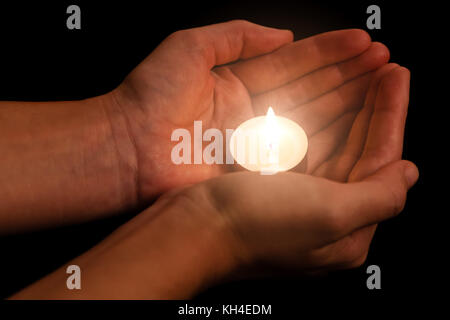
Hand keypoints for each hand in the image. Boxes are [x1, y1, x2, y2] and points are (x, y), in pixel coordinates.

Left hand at [106, 20, 388, 202]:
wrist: (126, 148)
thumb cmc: (149, 96)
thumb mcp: (191, 46)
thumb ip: (237, 36)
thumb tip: (282, 35)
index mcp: (238, 82)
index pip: (293, 64)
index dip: (328, 52)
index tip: (363, 43)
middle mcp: (252, 112)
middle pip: (309, 90)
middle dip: (347, 76)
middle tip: (385, 63)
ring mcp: (255, 142)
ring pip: (310, 120)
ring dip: (346, 104)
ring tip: (382, 87)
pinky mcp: (254, 169)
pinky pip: (296, 154)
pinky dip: (326, 142)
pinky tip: (357, 128)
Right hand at [162, 64, 414, 275]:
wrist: (194, 229)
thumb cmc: (255, 226)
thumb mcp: (331, 215)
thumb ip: (380, 195)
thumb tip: (408, 174)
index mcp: (347, 229)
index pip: (382, 162)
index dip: (391, 115)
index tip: (397, 74)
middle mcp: (327, 215)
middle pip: (361, 151)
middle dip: (375, 107)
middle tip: (385, 67)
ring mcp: (300, 198)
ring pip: (336, 145)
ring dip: (350, 107)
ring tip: (363, 74)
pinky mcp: (276, 186)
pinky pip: (308, 147)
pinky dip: (319, 120)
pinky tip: (327, 97)